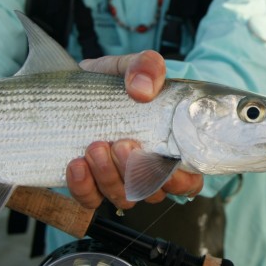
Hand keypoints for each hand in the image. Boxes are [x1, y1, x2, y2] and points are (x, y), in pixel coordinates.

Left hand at [66, 51, 203, 209]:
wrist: (79, 86)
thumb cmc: (120, 81)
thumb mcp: (137, 66)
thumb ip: (147, 68)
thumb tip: (143, 90)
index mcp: (170, 149)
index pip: (189, 182)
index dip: (180, 180)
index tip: (161, 157)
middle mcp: (147, 170)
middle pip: (154, 192)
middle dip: (137, 172)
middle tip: (121, 143)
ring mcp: (119, 180)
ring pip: (124, 198)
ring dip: (110, 176)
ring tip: (95, 147)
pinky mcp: (91, 185)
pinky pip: (91, 200)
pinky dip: (84, 187)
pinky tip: (77, 164)